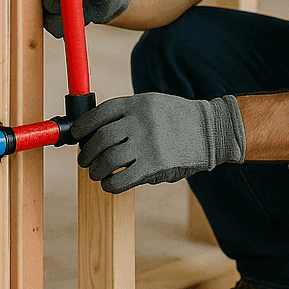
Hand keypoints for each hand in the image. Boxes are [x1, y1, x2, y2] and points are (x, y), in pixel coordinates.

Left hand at [70, 92, 244, 193]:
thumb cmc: (178, 119)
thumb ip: (128, 116)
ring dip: (95, 169)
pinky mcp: (154, 165)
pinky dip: (110, 184)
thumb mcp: (153, 104)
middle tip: (84, 159)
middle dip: (86, 152)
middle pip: (100, 138)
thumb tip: (96, 134)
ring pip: (107, 159)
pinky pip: (122, 179)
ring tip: (94, 173)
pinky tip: (109, 184)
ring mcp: (147, 143)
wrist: (211, 131)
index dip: (83, 125)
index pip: (100, 113)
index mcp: (138, 103)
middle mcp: (140, 121)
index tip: (77, 135)